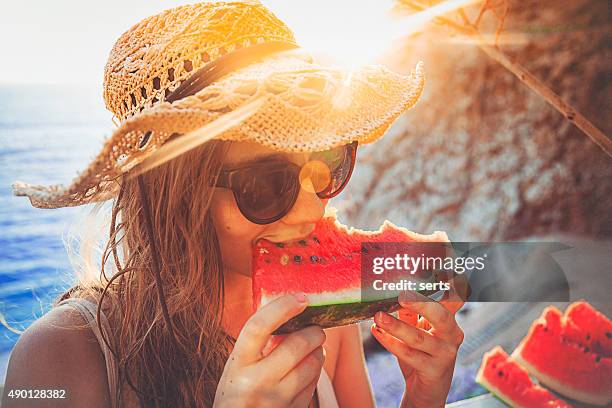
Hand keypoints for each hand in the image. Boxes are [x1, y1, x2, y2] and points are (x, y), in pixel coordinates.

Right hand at [213, 294, 325, 407]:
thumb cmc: (236, 392)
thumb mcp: (237, 366)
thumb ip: (257, 344)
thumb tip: (290, 314)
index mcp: (238, 364)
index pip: (259, 326)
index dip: (282, 307)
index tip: (301, 298)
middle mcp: (256, 382)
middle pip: (297, 345)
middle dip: (314, 331)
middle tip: (316, 327)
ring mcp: (276, 400)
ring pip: (312, 364)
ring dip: (318, 351)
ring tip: (313, 348)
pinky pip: (314, 385)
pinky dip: (315, 372)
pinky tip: (307, 369)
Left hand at [371, 283, 464, 407]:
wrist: (426, 389)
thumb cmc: (421, 353)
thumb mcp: (417, 329)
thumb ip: (410, 311)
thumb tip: (395, 289)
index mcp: (450, 321)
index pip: (454, 299)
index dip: (451, 285)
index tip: (442, 271)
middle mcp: (452, 335)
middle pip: (440, 315)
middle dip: (421, 304)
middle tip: (401, 296)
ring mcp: (445, 354)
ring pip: (418, 338)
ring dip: (395, 326)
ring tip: (378, 317)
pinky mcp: (433, 370)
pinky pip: (408, 355)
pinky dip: (390, 342)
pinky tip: (377, 332)